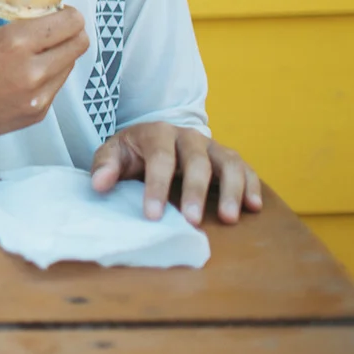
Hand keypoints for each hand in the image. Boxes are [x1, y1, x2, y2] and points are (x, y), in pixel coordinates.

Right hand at [0, 0, 89, 169]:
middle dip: (70, 32)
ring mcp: (38, 96)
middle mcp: (34, 70)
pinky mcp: (37, 113)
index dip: (68, 13)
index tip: (56, 12)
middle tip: (51, 29)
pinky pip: (55, 86)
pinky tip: (20, 75)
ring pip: (70, 65)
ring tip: (32, 53)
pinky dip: (46, 76)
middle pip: (80, 43)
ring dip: (59, 54)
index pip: (72, 22)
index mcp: (16, 42)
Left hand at [91, 122, 262, 224]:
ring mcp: (212, 146)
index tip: (152, 215)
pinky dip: (252, 185)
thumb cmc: (132, 153)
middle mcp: (188, 136)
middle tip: (192, 220)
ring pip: (228, 163)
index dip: (157, 187)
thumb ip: (105, 166)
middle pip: (197, 161)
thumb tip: (99, 184)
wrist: (152, 139)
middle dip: (194, 191)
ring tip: (229, 218)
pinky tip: (254, 207)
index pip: (160, 159)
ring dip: (231, 190)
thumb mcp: (113, 154)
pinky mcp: (228, 158)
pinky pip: (246, 168)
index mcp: (157, 133)